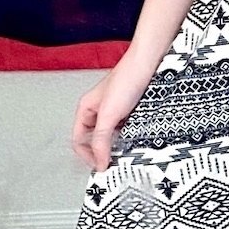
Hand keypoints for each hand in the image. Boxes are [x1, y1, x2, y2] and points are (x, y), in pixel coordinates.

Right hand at [71, 54, 154, 171]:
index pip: (78, 141)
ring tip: (128, 154)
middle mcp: (99, 111)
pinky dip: (131, 139)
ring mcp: (116, 112)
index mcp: (86, 109)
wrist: (150, 63)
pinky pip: (127, 131)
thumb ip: (101, 139)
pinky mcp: (132, 112)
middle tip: (116, 164)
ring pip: (112, 137)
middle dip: (103, 152)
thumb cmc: (127, 80)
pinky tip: (138, 142)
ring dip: (119, 146)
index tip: (102, 166)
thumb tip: (99, 163)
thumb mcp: (109, 114)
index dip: (87, 155)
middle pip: (94, 140)